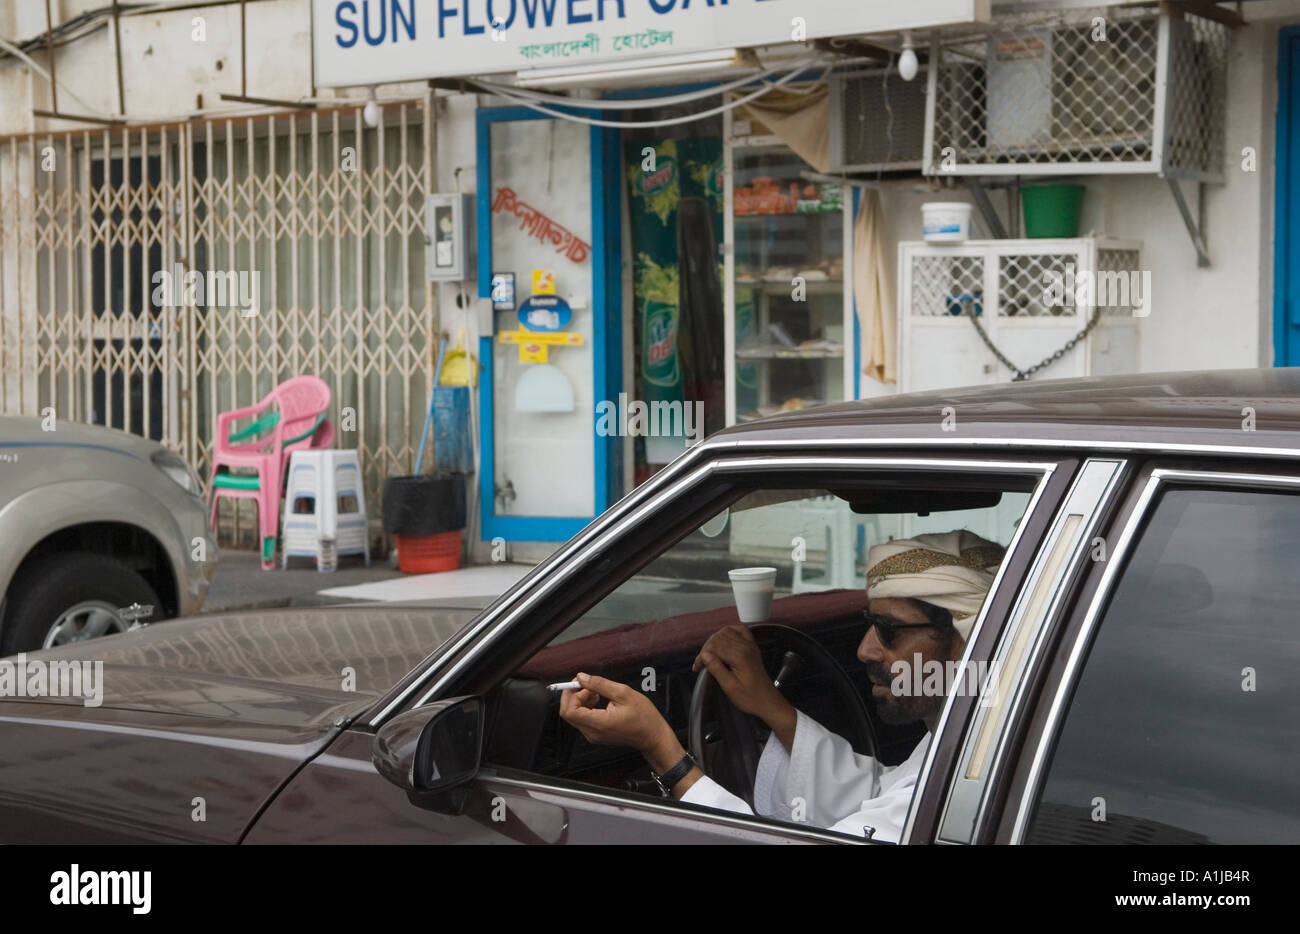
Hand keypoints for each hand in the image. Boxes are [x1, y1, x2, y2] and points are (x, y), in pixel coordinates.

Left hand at [558, 672, 677, 764]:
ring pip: (574, 715)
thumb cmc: (643, 717)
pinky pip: (582, 719)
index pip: (569, 711)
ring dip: (580, 700)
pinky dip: (585, 706)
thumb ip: (599, 684)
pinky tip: (598, 699)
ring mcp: (593, 735)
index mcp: (599, 723)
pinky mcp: (595, 734)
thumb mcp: (623, 693)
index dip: (571, 694)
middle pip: (568, 713)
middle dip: (574, 695)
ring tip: (596, 692)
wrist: (652, 736)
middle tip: (587, 684)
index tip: (581, 683)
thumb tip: (582, 677)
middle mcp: (592, 733)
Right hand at [693, 625, 796, 748]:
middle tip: (701, 664)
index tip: (697, 668)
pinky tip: (724, 638)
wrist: (768, 701)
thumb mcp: (730, 687)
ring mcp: (750, 645)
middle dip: (706, 649)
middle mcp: (745, 646)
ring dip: (715, 640)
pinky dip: (730, 631)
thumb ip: (716, 668)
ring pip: (726, 632)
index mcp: (739, 656)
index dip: (702, 656)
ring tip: (709, 654)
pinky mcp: (752, 647)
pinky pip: (741, 630)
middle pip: (718, 638)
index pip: (714, 647)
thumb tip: (704, 654)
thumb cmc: (750, 698)